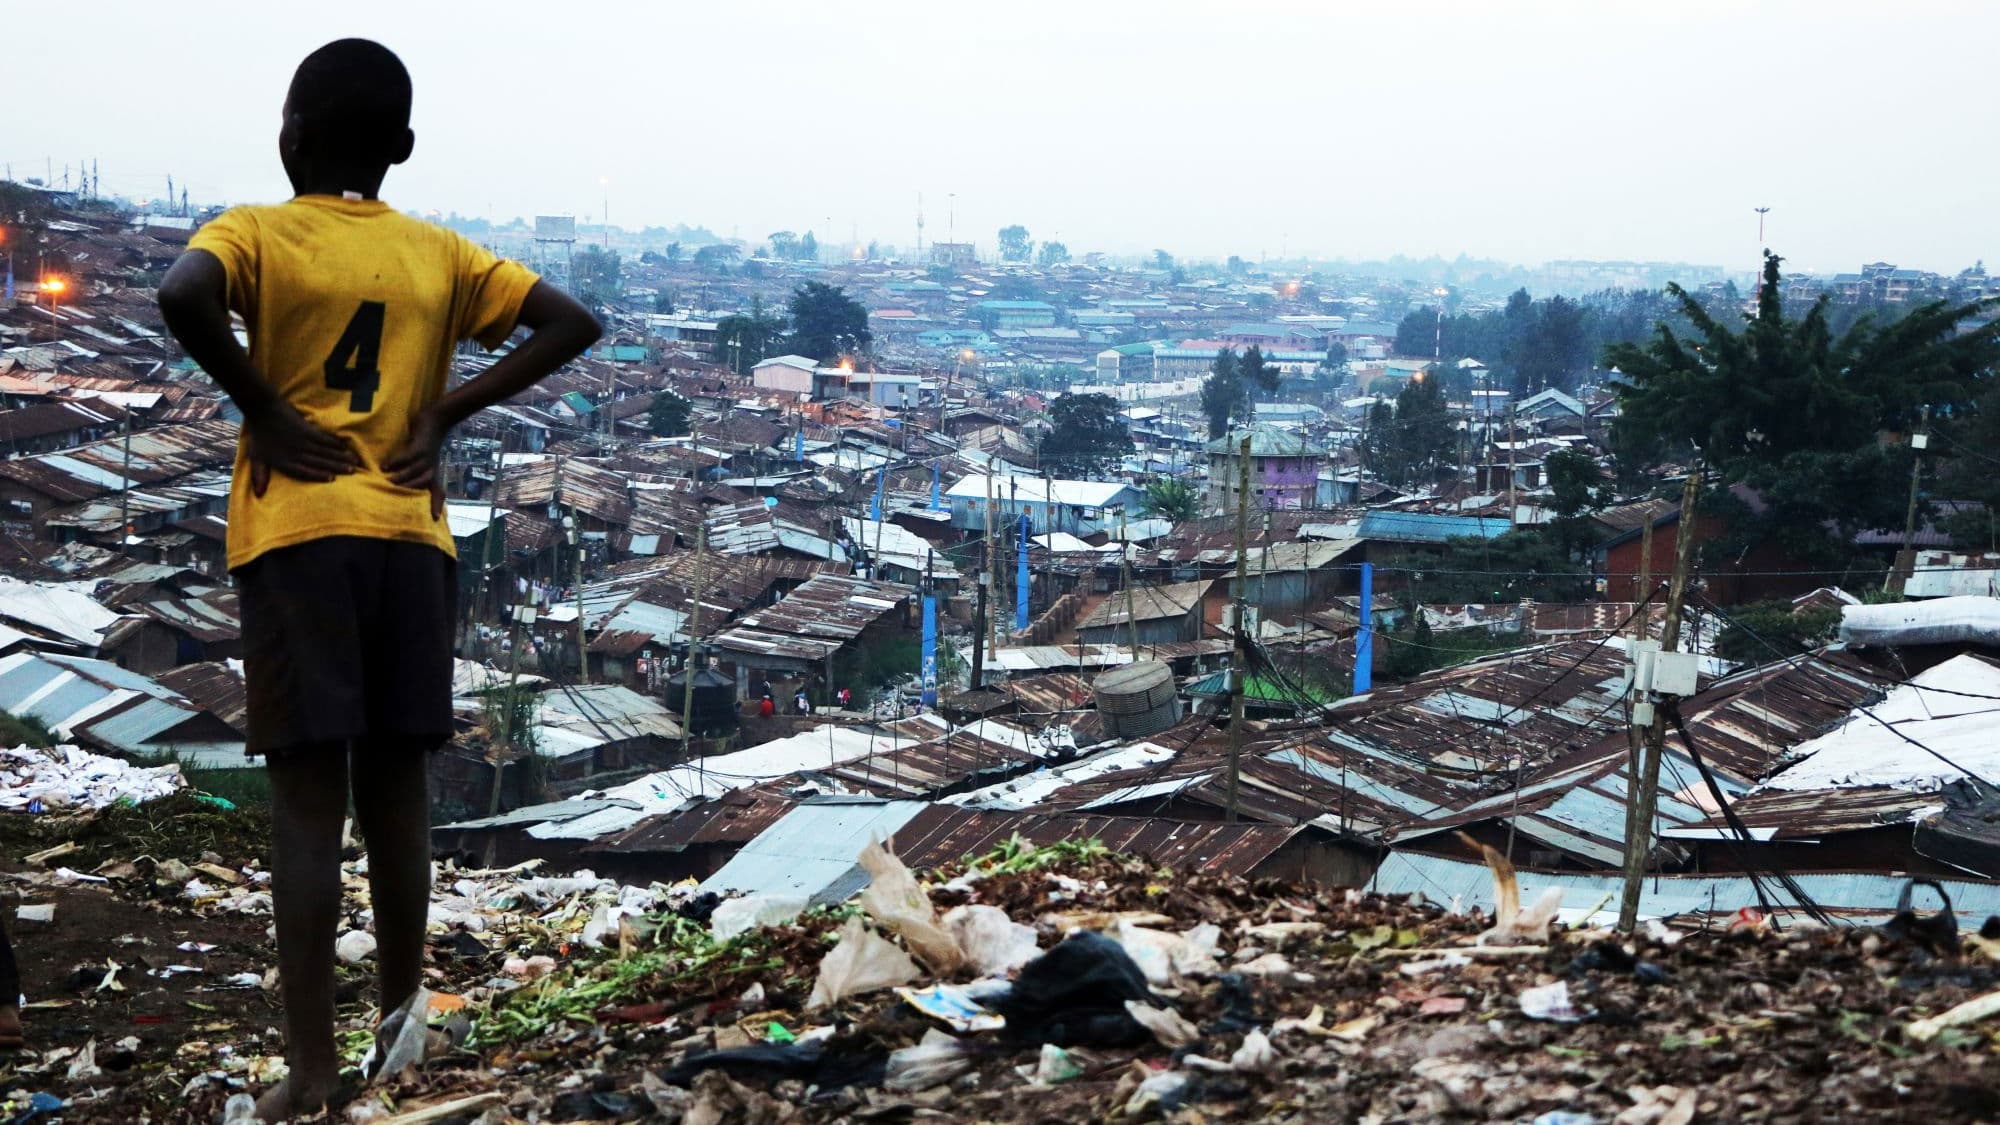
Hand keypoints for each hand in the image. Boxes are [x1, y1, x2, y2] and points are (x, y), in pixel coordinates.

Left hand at [243, 400, 360, 496]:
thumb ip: (259, 476)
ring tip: (353, 461)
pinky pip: (323, 438)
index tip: (332, 479)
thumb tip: (257, 495)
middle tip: (352, 471)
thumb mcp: (256, 458)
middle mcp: (295, 453)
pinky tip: (344, 446)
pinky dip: (334, 443)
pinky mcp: (306, 429)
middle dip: (336, 467)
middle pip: (319, 462)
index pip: (304, 472)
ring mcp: (302, 441)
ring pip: (324, 451)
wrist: (262, 411)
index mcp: (284, 462)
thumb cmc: (259, 436)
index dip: (318, 475)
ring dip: (340, 456)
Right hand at [384, 409, 448, 519]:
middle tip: (394, 499)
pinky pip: (407, 457)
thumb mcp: (423, 459)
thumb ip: (414, 471)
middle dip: (411, 491)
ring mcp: (427, 457)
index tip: (435, 519)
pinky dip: (395, 462)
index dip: (437, 504)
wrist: (436, 420)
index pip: (438, 491)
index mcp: (433, 472)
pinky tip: (384, 465)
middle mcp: (432, 467)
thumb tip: (395, 482)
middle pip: (425, 484)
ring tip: (387, 482)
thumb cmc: (424, 442)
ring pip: (415, 471)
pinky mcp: (420, 447)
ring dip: (401, 477)